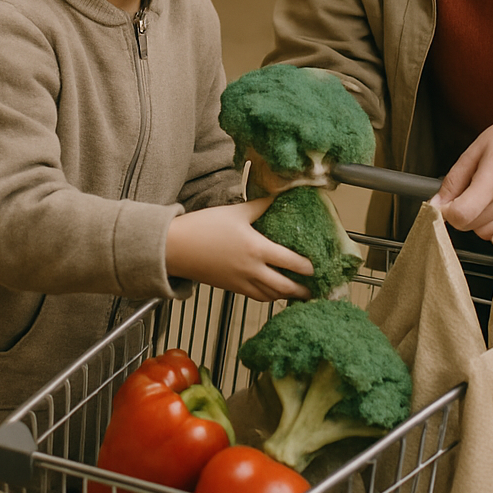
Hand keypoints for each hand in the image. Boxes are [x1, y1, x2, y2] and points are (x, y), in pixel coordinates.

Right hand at [165, 198, 314, 301]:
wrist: (176, 247)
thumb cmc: (205, 226)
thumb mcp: (237, 211)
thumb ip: (260, 205)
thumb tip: (278, 195)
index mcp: (257, 249)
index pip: (290, 262)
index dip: (306, 268)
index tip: (316, 268)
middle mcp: (252, 270)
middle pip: (283, 286)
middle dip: (301, 291)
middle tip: (314, 290)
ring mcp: (240, 282)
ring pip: (269, 296)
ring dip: (285, 296)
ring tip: (298, 294)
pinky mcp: (230, 288)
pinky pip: (255, 297)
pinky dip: (268, 297)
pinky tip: (272, 292)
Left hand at [431, 112, 492, 254]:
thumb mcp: (475, 149)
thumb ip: (453, 180)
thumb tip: (437, 203)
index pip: (462, 214)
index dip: (446, 212)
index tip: (443, 203)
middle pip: (470, 225)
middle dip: (459, 213)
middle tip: (463, 191)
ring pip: (484, 233)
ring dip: (474, 220)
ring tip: (480, 194)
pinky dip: (490, 226)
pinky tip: (489, 207)